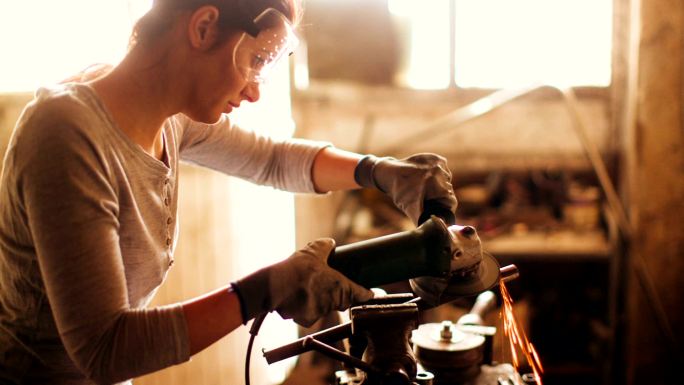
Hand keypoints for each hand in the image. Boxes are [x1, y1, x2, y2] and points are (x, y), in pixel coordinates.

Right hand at [232, 239, 373, 326]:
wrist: (273, 288)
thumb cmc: (296, 270)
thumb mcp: (313, 251)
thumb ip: (325, 246)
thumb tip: (330, 243)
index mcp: (340, 286)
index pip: (362, 294)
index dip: (368, 293)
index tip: (372, 293)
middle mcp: (332, 302)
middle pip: (342, 300)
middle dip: (339, 293)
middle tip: (329, 283)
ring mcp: (319, 313)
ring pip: (325, 307)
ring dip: (320, 299)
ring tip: (306, 286)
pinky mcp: (305, 320)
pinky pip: (310, 313)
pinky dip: (306, 306)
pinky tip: (296, 296)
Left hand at [355, 153, 457, 223]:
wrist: (389, 173)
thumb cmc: (400, 192)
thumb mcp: (411, 210)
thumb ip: (424, 222)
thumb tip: (435, 233)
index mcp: (438, 184)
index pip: (451, 202)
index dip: (444, 209)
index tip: (436, 210)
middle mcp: (441, 171)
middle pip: (448, 191)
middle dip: (439, 197)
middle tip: (426, 199)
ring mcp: (439, 163)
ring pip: (446, 181)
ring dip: (438, 186)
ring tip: (423, 188)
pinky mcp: (435, 158)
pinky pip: (442, 171)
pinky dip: (436, 176)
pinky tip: (424, 179)